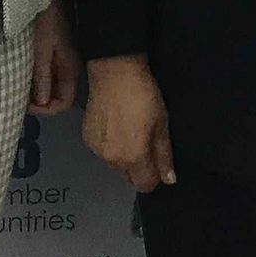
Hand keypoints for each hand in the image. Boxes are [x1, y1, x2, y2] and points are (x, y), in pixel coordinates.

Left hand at [29, 1, 80, 115]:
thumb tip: (41, 104)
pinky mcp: (52, 55)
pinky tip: (21, 77)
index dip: (46, 109)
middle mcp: (68, 69)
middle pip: (57, 97)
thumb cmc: (44, 24)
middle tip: (18, 98)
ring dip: (35, 92)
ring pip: (50, 87)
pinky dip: (34, 80)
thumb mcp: (41, 51)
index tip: (26, 105)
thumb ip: (42, 77)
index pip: (64, 102)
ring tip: (18, 88)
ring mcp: (60, 62)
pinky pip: (45, 76)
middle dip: (38, 102)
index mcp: (70, 69)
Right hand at [82, 55, 174, 192]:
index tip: (158, 160)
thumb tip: (169, 179)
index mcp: (133, 158)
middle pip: (129, 176)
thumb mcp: (162, 122)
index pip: (145, 185)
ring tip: (129, 130)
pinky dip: (110, 145)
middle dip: (139, 166)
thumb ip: (164, 155)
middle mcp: (112, 160)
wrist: (114, 71)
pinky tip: (115, 125)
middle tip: (144, 140)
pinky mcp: (87, 138)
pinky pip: (103, 152)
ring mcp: (96, 150)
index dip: (155, 176)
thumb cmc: (143, 95)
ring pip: (115, 164)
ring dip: (124, 155)